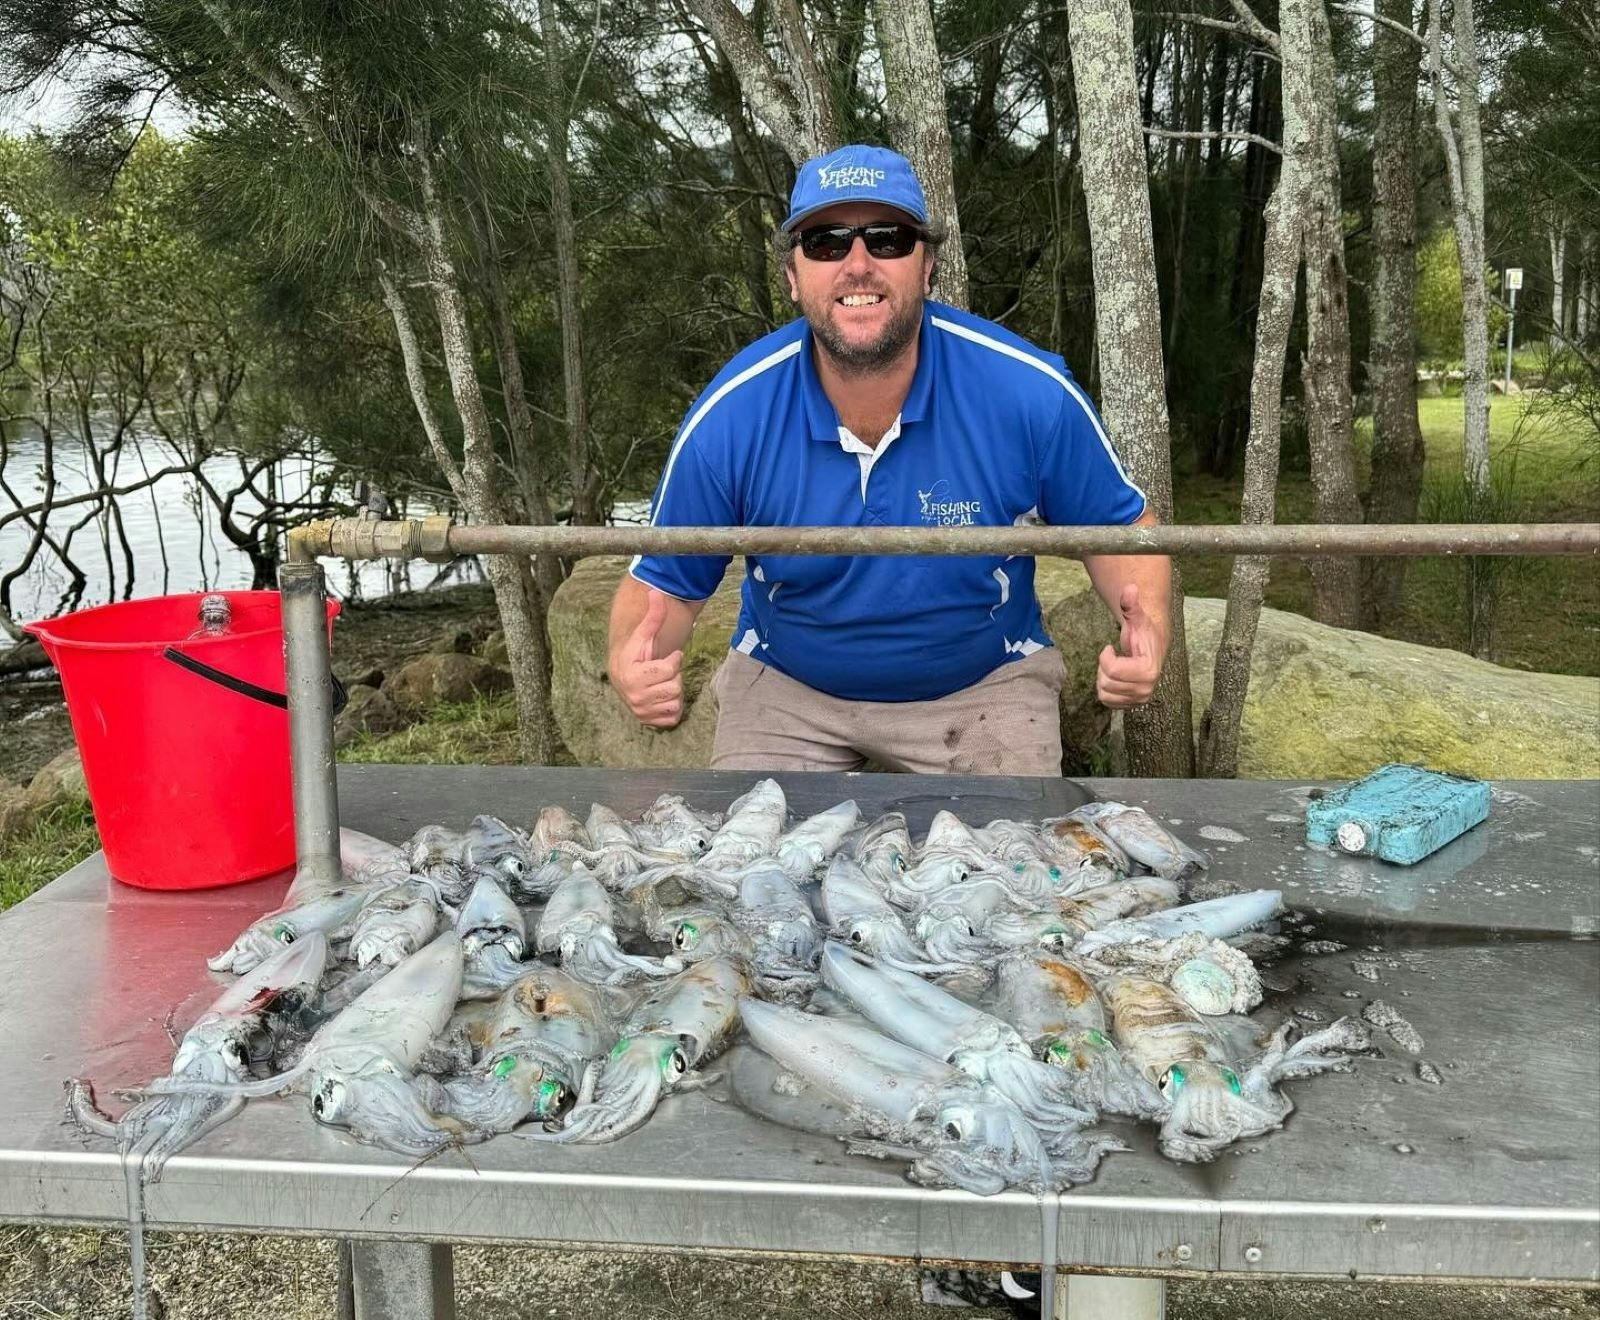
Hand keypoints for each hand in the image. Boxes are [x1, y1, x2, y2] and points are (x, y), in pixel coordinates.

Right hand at [612, 589, 685, 727]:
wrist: (623, 677)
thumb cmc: (636, 654)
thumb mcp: (644, 635)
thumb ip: (653, 616)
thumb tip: (655, 591)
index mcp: (632, 676)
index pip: (670, 668)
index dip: (672, 660)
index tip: (662, 658)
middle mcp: (634, 697)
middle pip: (675, 686)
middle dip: (673, 676)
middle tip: (661, 672)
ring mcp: (642, 712)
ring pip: (676, 702)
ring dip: (674, 691)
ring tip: (661, 683)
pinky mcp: (650, 722)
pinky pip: (675, 716)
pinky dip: (673, 706)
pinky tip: (662, 696)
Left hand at [1097, 585, 1165, 708]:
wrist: (1152, 648)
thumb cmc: (1143, 632)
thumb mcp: (1136, 617)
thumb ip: (1131, 605)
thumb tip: (1130, 587)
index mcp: (1148, 671)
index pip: (1111, 670)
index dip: (1105, 656)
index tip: (1111, 648)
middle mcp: (1146, 690)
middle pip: (1106, 682)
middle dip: (1104, 667)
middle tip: (1114, 657)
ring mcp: (1139, 699)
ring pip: (1104, 693)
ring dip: (1103, 678)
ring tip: (1115, 667)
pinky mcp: (1131, 705)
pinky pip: (1106, 701)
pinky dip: (1105, 688)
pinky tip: (1115, 677)